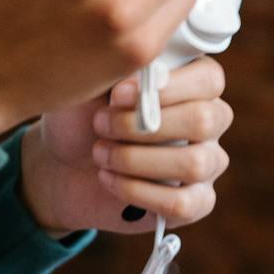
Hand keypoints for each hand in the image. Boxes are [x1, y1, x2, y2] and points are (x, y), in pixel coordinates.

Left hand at [17, 56, 231, 235]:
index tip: (118, 93)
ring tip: (98, 152)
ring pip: (194, 164)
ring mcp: (207, 164)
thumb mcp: (96, 83)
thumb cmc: (85, 114)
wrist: (63, 163)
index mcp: (194, 84)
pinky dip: (137, 190)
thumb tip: (144, 71)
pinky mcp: (195, 203)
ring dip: (135, 158)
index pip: (209, 79)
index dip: (168, 86)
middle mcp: (210, 122)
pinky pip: (181, 203)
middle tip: (100, 123)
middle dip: (142, 125)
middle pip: (203, 121)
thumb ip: (123, 70)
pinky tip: (107, 177)